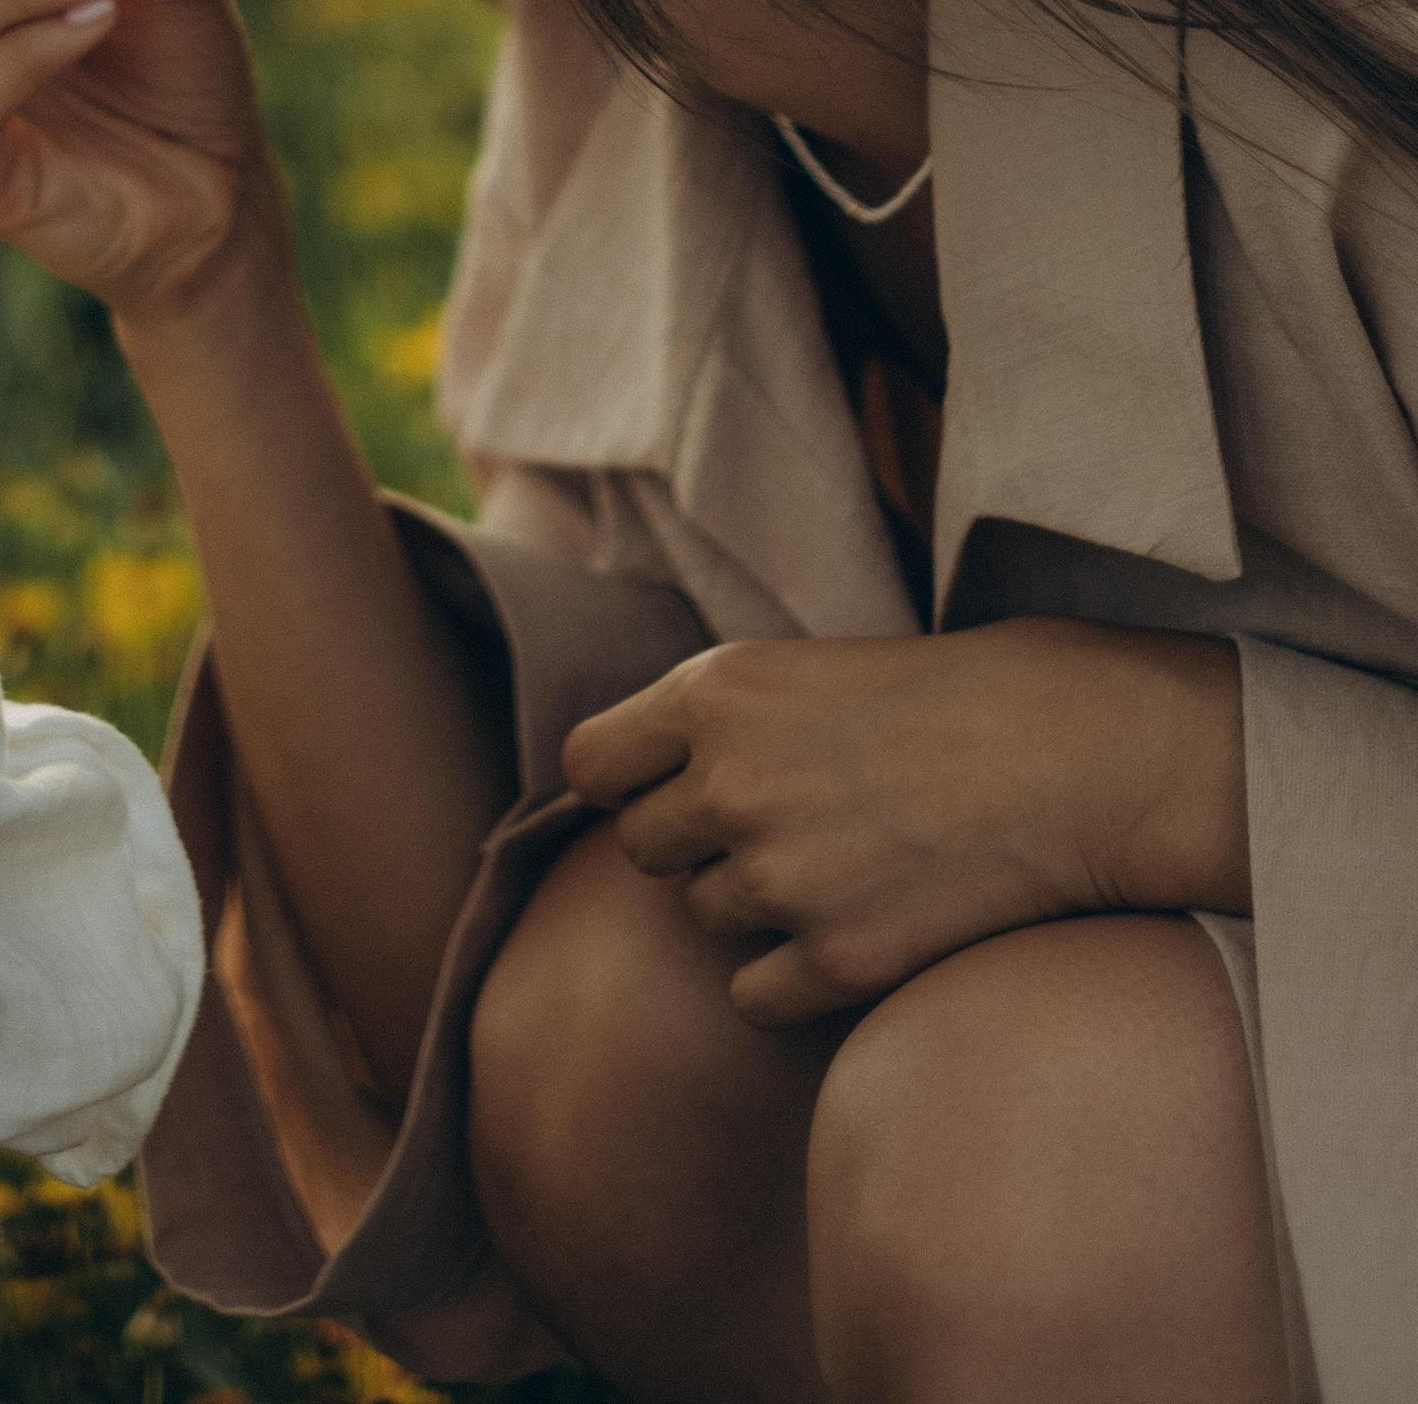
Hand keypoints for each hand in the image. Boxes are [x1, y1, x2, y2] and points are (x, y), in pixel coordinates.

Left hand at [563, 621, 1246, 1029]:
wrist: (1076, 755)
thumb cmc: (945, 697)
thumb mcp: (802, 670)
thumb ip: (711, 722)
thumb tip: (632, 788)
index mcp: (714, 692)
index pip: (590, 765)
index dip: (628, 780)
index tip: (671, 786)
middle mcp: (729, 783)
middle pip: (643, 850)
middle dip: (696, 844)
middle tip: (783, 824)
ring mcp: (782, 877)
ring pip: (704, 922)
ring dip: (755, 905)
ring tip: (843, 861)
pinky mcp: (838, 959)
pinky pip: (753, 997)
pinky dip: (792, 977)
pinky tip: (854, 926)